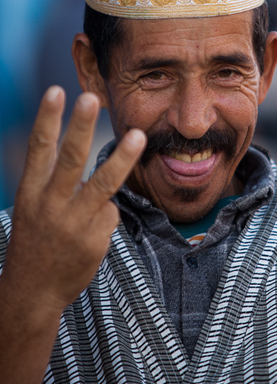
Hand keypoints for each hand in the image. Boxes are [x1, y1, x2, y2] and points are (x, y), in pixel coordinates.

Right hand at [0, 86, 145, 383]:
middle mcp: (50, 205)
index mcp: (30, 193)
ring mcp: (74, 223)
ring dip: (122, 158)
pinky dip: (105, 214)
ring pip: (103, 184)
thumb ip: (50, 179)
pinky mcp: (95, 239)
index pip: (38, 149)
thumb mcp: (31, 207)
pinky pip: (110, 212)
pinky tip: (90, 231)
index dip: (47, 118)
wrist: (33, 292)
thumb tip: (84, 148)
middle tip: (92, 98)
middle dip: (80, 127)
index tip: (57, 90)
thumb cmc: (36, 240)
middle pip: (69, 159)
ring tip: (139, 135)